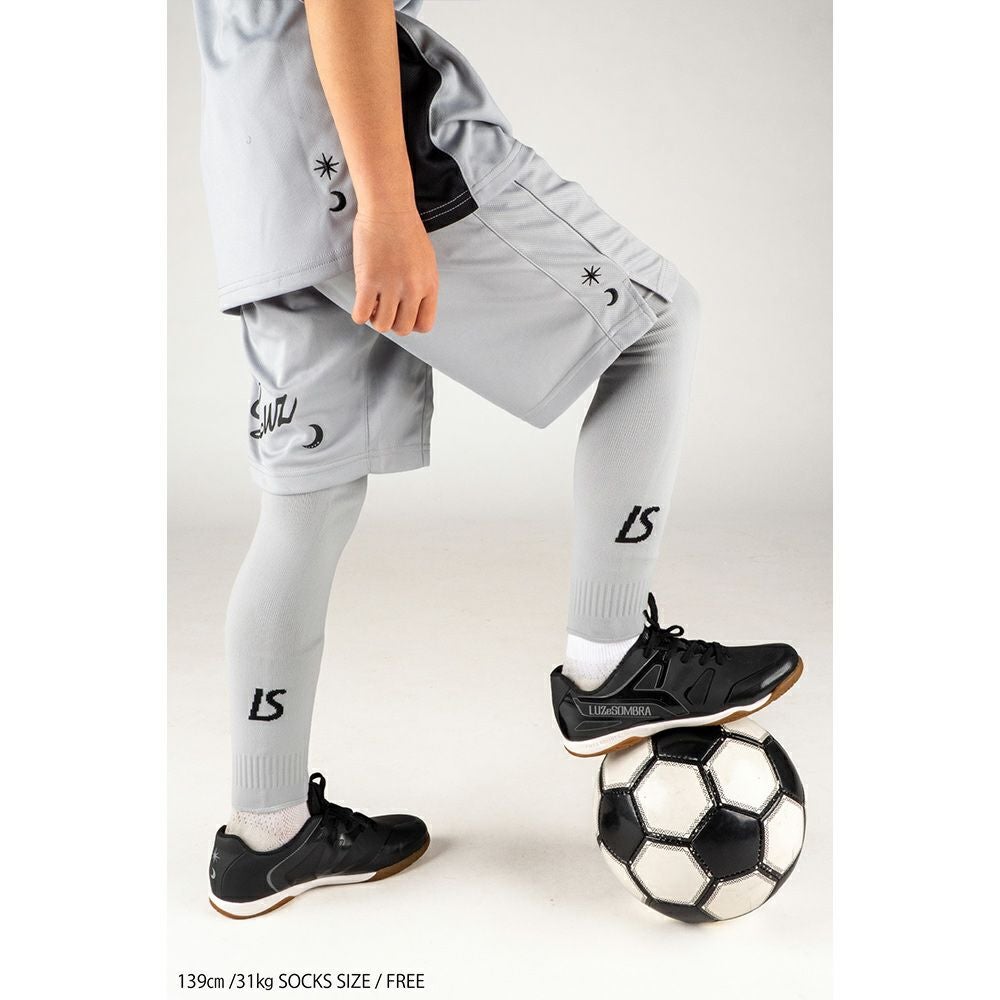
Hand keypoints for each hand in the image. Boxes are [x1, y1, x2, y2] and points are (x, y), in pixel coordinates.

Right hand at [351, 207, 438, 334]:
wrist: (389, 208)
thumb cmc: (406, 229)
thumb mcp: (426, 262)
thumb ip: (422, 285)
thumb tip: (412, 304)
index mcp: (429, 285)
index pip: (425, 324)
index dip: (411, 323)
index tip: (402, 315)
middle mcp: (412, 289)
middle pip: (403, 328)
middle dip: (392, 322)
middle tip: (384, 309)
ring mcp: (391, 286)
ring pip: (382, 325)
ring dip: (375, 319)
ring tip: (372, 304)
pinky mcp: (368, 280)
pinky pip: (362, 314)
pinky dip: (359, 315)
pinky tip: (360, 304)